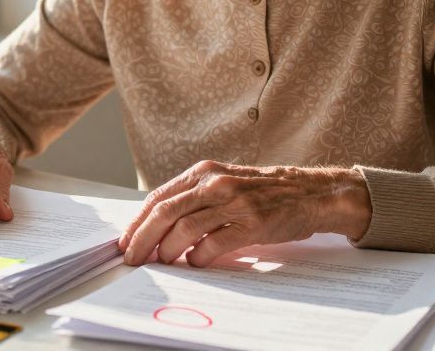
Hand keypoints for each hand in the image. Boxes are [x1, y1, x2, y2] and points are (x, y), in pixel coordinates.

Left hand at [118, 160, 371, 266]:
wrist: (309, 192)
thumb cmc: (262, 192)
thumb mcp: (223, 183)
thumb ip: (193, 198)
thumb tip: (156, 227)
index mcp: (203, 171)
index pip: (158, 198)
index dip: (137, 222)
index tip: (125, 242)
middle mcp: (215, 183)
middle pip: (164, 212)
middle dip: (142, 239)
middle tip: (132, 259)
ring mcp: (234, 202)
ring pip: (185, 228)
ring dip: (167, 251)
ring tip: (163, 262)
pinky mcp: (252, 223)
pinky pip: (214, 243)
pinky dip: (198, 257)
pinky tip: (195, 262)